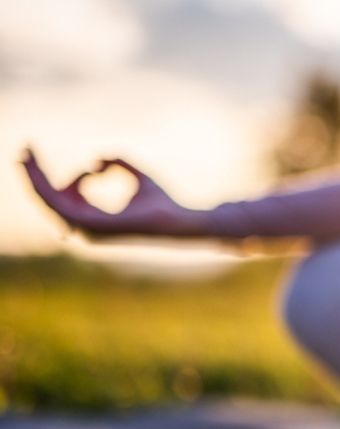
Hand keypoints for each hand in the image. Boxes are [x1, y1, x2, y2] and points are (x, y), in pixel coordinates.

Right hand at [20, 147, 202, 238]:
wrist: (177, 218)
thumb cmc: (161, 202)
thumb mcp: (137, 174)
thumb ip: (117, 162)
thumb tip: (96, 159)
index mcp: (94, 219)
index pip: (65, 196)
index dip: (55, 175)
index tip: (45, 154)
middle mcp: (86, 226)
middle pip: (50, 199)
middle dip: (33, 176)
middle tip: (24, 151)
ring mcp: (87, 228)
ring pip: (49, 201)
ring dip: (35, 177)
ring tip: (26, 155)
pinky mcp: (89, 224)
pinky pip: (58, 204)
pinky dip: (44, 186)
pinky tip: (36, 167)